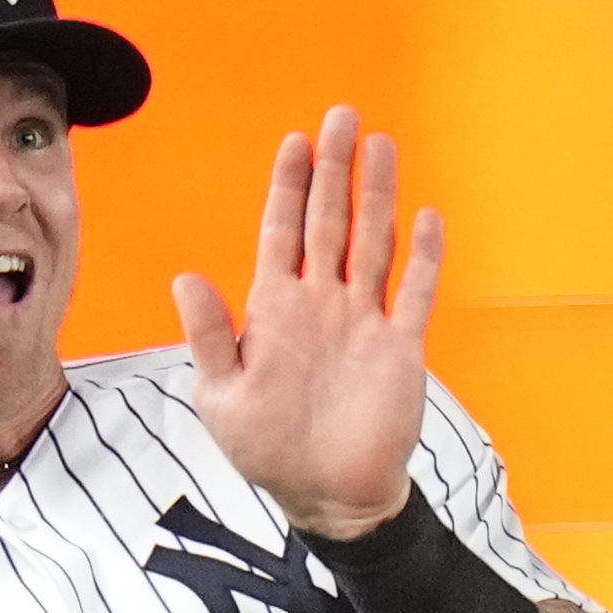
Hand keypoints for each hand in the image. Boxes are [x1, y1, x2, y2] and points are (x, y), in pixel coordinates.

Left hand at [173, 107, 444, 542]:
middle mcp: (321, 304)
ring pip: (373, 243)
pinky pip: (414, 294)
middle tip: (342, 116)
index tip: (295, 142)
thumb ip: (210, 336)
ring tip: (382, 145)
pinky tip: (427, 217)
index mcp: (275, 310)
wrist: (329, 496)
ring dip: (378, 196)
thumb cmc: (268, 450)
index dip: (288, 187)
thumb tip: (186, 276)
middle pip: (330, 222)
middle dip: (335, 169)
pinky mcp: (399, 349)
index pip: (281, 232)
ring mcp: (363, 322)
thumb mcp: (221, 397)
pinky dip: (423, 258)